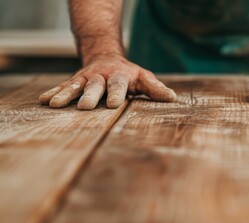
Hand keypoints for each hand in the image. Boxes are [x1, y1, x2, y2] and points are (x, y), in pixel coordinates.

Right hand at [39, 54, 176, 109]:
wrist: (106, 58)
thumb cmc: (129, 74)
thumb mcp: (143, 78)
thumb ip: (155, 88)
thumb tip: (173, 98)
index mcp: (119, 76)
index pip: (118, 84)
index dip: (116, 93)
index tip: (114, 103)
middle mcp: (101, 77)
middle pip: (95, 86)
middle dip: (90, 95)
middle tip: (84, 107)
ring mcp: (86, 79)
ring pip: (75, 86)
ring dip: (65, 95)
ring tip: (54, 104)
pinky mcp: (75, 82)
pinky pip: (63, 87)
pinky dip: (53, 93)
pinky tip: (44, 100)